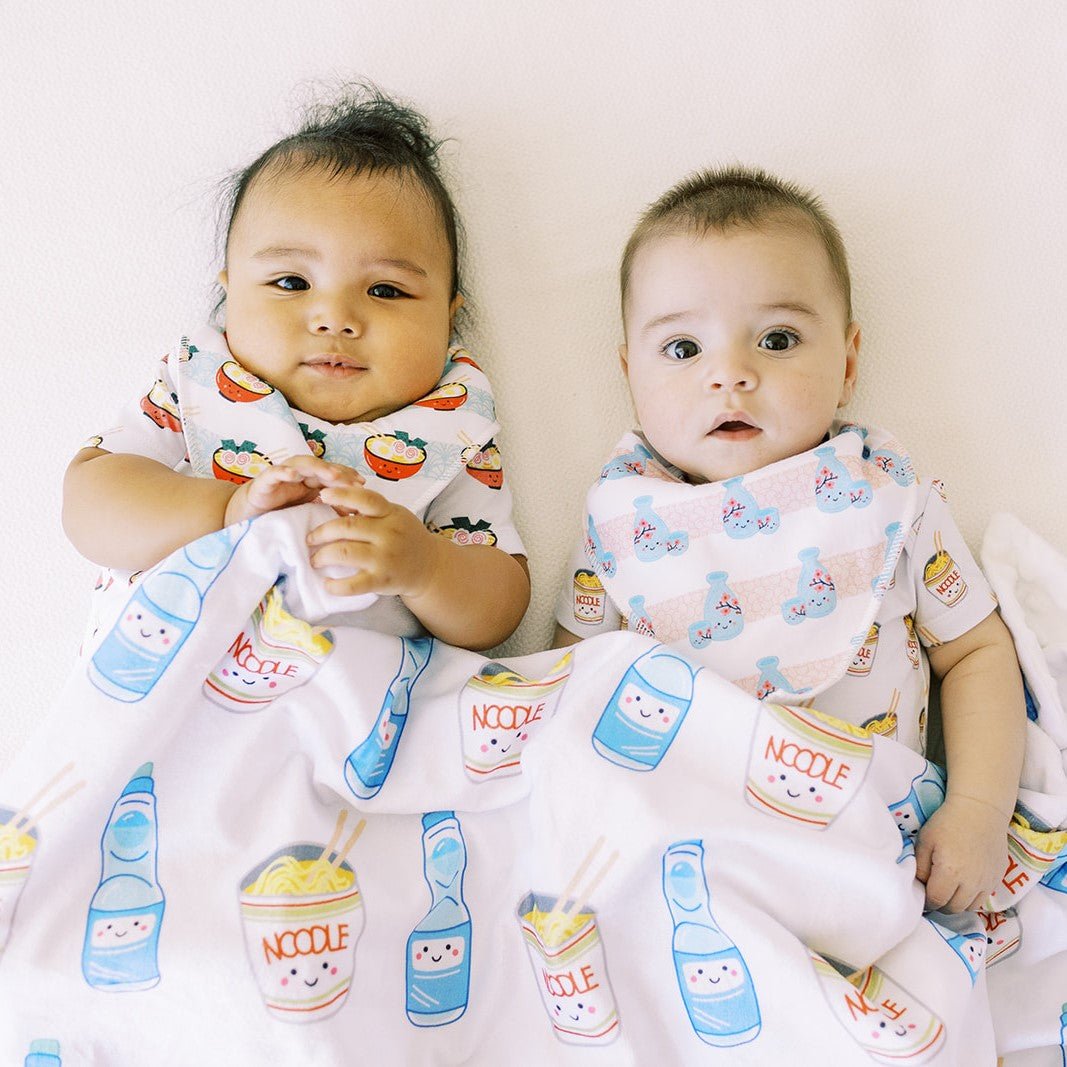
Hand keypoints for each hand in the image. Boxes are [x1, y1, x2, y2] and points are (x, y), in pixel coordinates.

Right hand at [224, 457, 362, 525]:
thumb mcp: (307, 514)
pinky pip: (274, 473)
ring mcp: (282, 477)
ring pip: (301, 465)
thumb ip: (327, 511)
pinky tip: (292, 474)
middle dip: (338, 472)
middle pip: (321, 468)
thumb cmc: (279, 515)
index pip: (332, 474)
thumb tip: (354, 516)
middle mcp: (298, 475)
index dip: (347, 476)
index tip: (363, 484)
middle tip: (353, 480)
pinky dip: (283, 471)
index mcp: (310, 482)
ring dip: (318, 468)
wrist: (246, 518)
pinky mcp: (263, 482)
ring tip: (331, 475)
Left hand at [305, 484, 439, 598]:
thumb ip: (371, 510)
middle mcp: (389, 534)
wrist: (429, 567)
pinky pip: (353, 584)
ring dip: (322, 555)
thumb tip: (335, 501)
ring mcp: (385, 558)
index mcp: (390, 514)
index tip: (322, 495)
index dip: (342, 495)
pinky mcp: (382, 580)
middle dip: (321, 532)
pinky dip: (335, 585)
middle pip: (347, 527)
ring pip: (344, 553)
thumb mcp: (395, 516)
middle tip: (311, 538)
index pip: (365, 499)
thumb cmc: (405, 537)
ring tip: (315, 559)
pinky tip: (327, 584)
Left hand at [914, 794, 1009, 911]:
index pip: (936, 900)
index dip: (927, 902)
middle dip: (941, 904)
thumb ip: (919, 867)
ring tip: (949, 890)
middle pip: (954, 908)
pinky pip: (984, 897)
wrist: (980, 811)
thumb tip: (919, 886)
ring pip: (970, 907)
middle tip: (934, 893)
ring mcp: (987, 882)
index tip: (922, 896)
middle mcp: (971, 882)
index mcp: (950, 872)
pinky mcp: (998, 878)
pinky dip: (972, 897)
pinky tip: (964, 883)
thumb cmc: (947, 823)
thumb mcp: (925, 841)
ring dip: (957, 903)